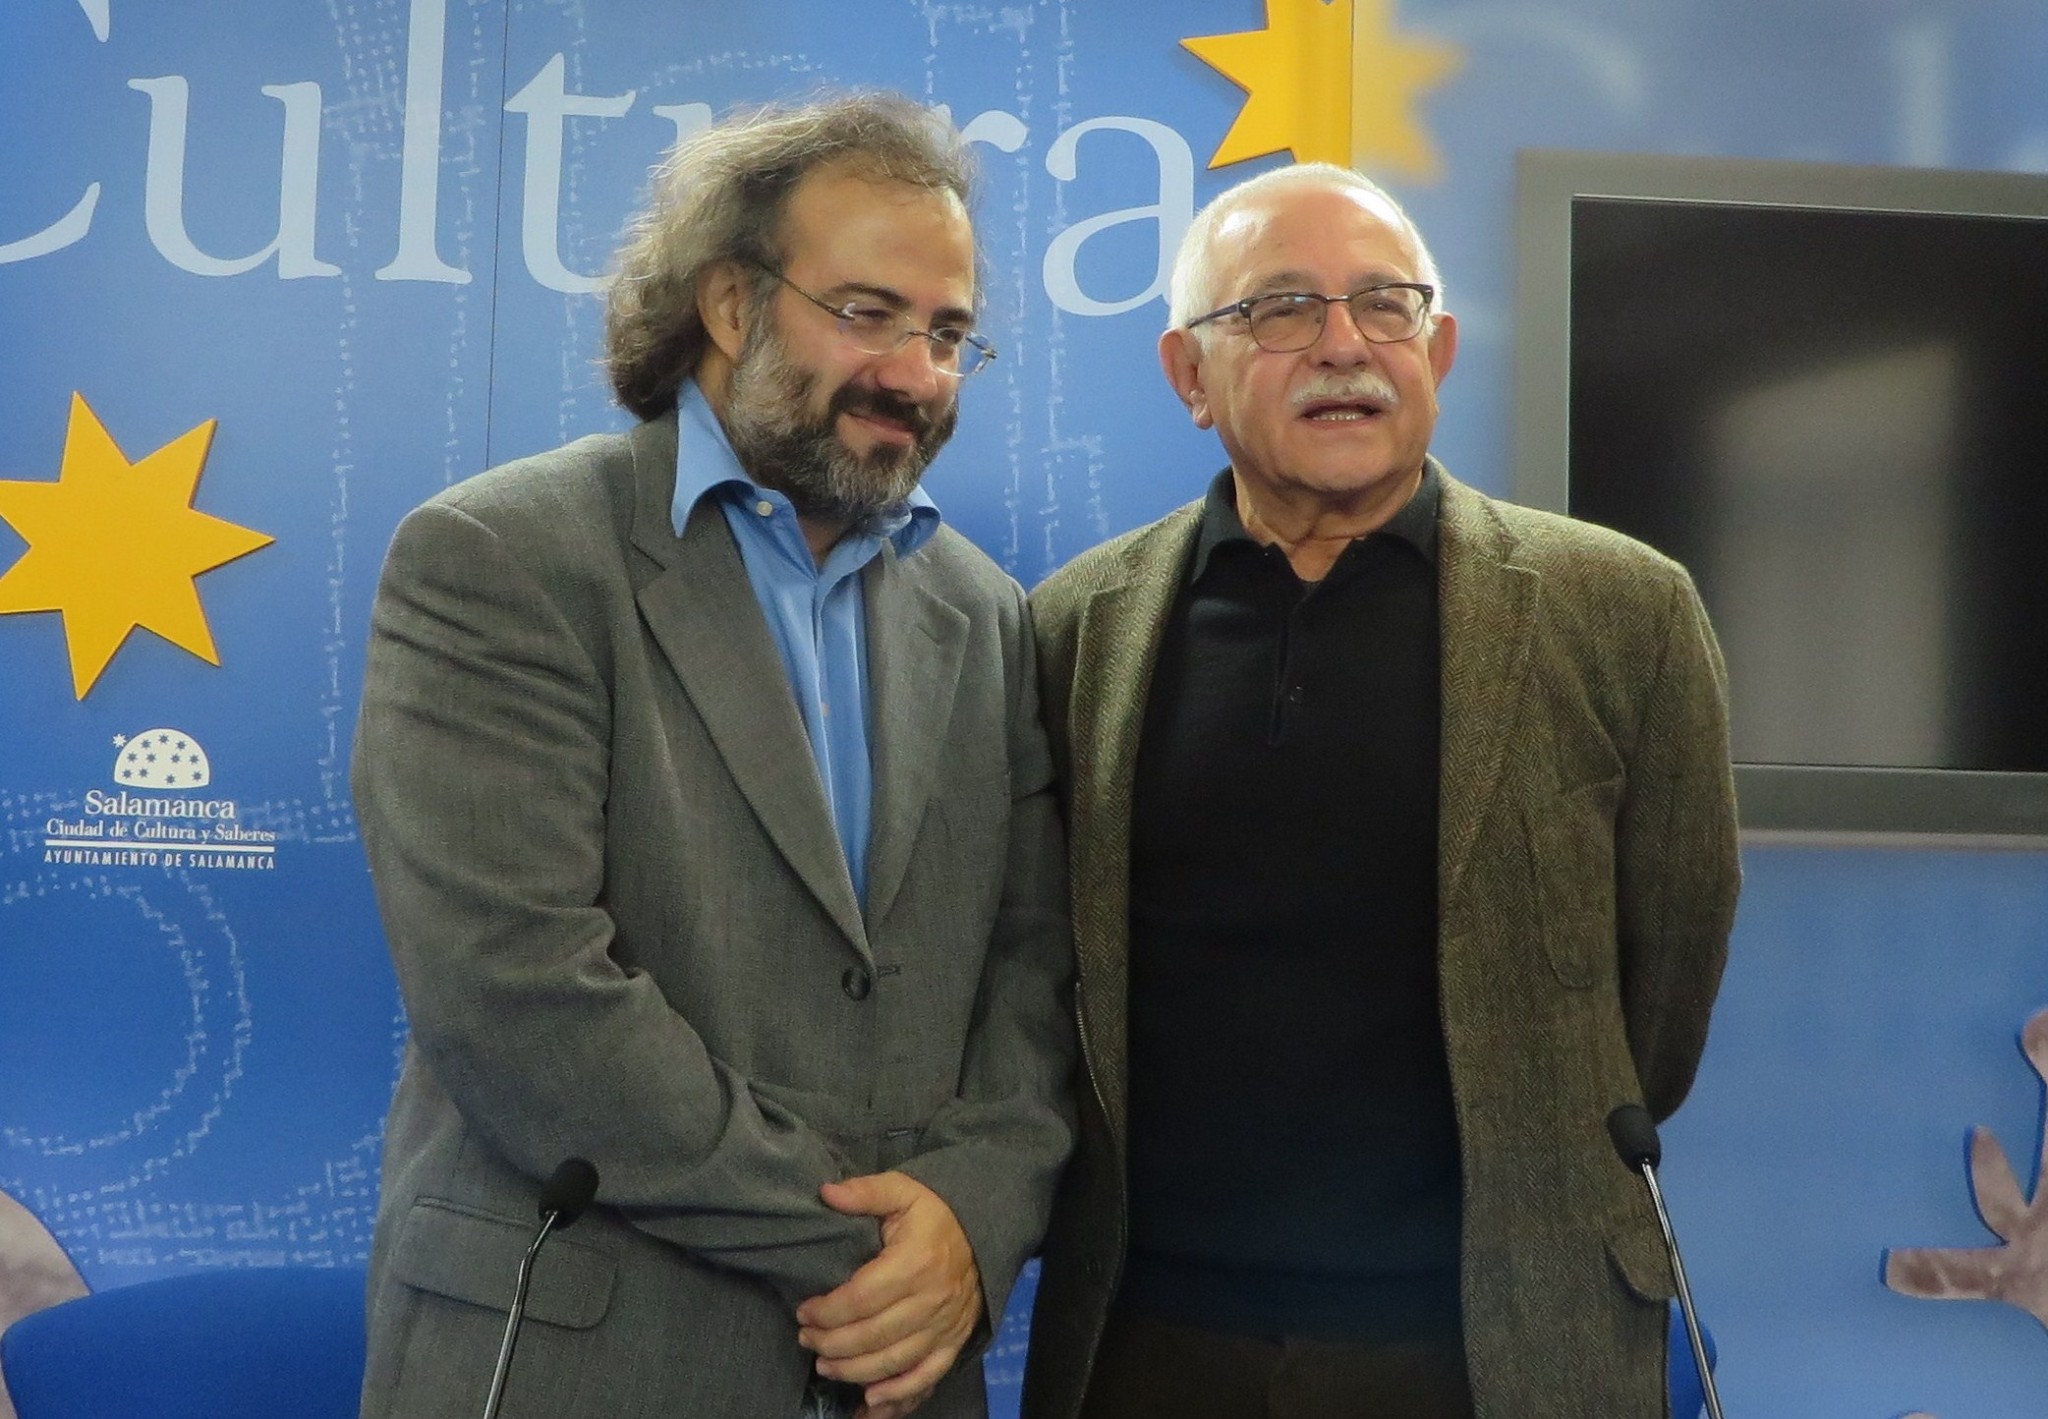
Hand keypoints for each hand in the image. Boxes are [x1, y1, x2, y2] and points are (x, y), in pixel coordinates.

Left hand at [795, 1171, 981, 1412]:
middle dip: (831, 1344)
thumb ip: (865, 1192)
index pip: (861, 1298)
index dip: (827, 1311)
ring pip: (893, 1362)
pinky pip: (927, 1377)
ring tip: (825, 1366)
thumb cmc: (935, 1213)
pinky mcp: (953, 1343)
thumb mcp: (902, 1190)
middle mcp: (931, 1300)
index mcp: (914, 1263)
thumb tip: (826, 1193)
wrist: (984, 1230)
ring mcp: (944, 1327)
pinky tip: (871, 1401)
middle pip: (872, 1336)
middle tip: (807, 1340)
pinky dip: (899, 1396)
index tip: (803, 1312)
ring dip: (854, 1372)